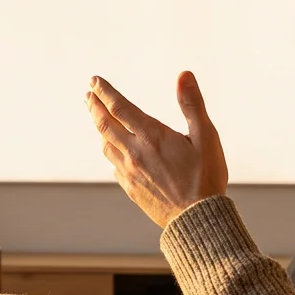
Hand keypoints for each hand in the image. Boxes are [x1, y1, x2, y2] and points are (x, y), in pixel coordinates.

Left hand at [86, 72, 228, 227]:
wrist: (197, 219)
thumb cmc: (206, 177)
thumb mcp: (206, 136)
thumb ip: (192, 104)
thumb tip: (184, 74)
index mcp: (152, 136)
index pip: (120, 107)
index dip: (105, 92)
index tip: (94, 81)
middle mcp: (135, 153)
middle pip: (105, 124)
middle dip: (94, 107)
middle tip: (88, 95)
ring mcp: (130, 173)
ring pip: (106, 145)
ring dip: (100, 128)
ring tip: (98, 118)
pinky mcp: (131, 188)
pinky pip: (114, 165)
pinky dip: (110, 151)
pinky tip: (114, 151)